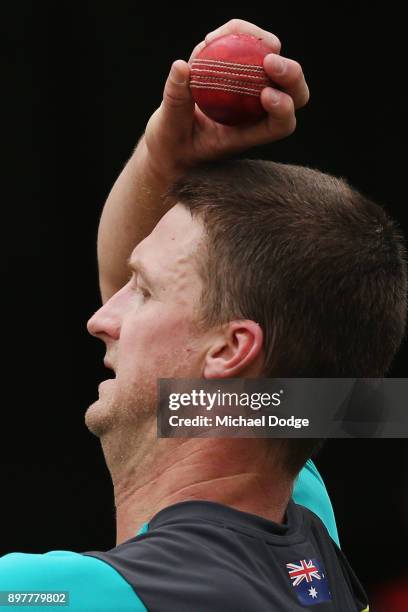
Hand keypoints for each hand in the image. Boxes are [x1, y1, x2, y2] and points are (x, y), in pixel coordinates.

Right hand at [143, 19, 309, 176]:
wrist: (168, 139)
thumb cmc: (173, 144)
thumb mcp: (169, 129)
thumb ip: (176, 102)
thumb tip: (182, 66)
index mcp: (249, 134)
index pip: (280, 125)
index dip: (283, 109)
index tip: (265, 95)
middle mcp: (256, 112)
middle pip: (293, 93)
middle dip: (291, 75)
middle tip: (269, 61)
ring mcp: (250, 90)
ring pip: (275, 63)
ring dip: (260, 42)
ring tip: (223, 38)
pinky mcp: (238, 70)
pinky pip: (248, 45)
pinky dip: (236, 34)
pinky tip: (212, 37)